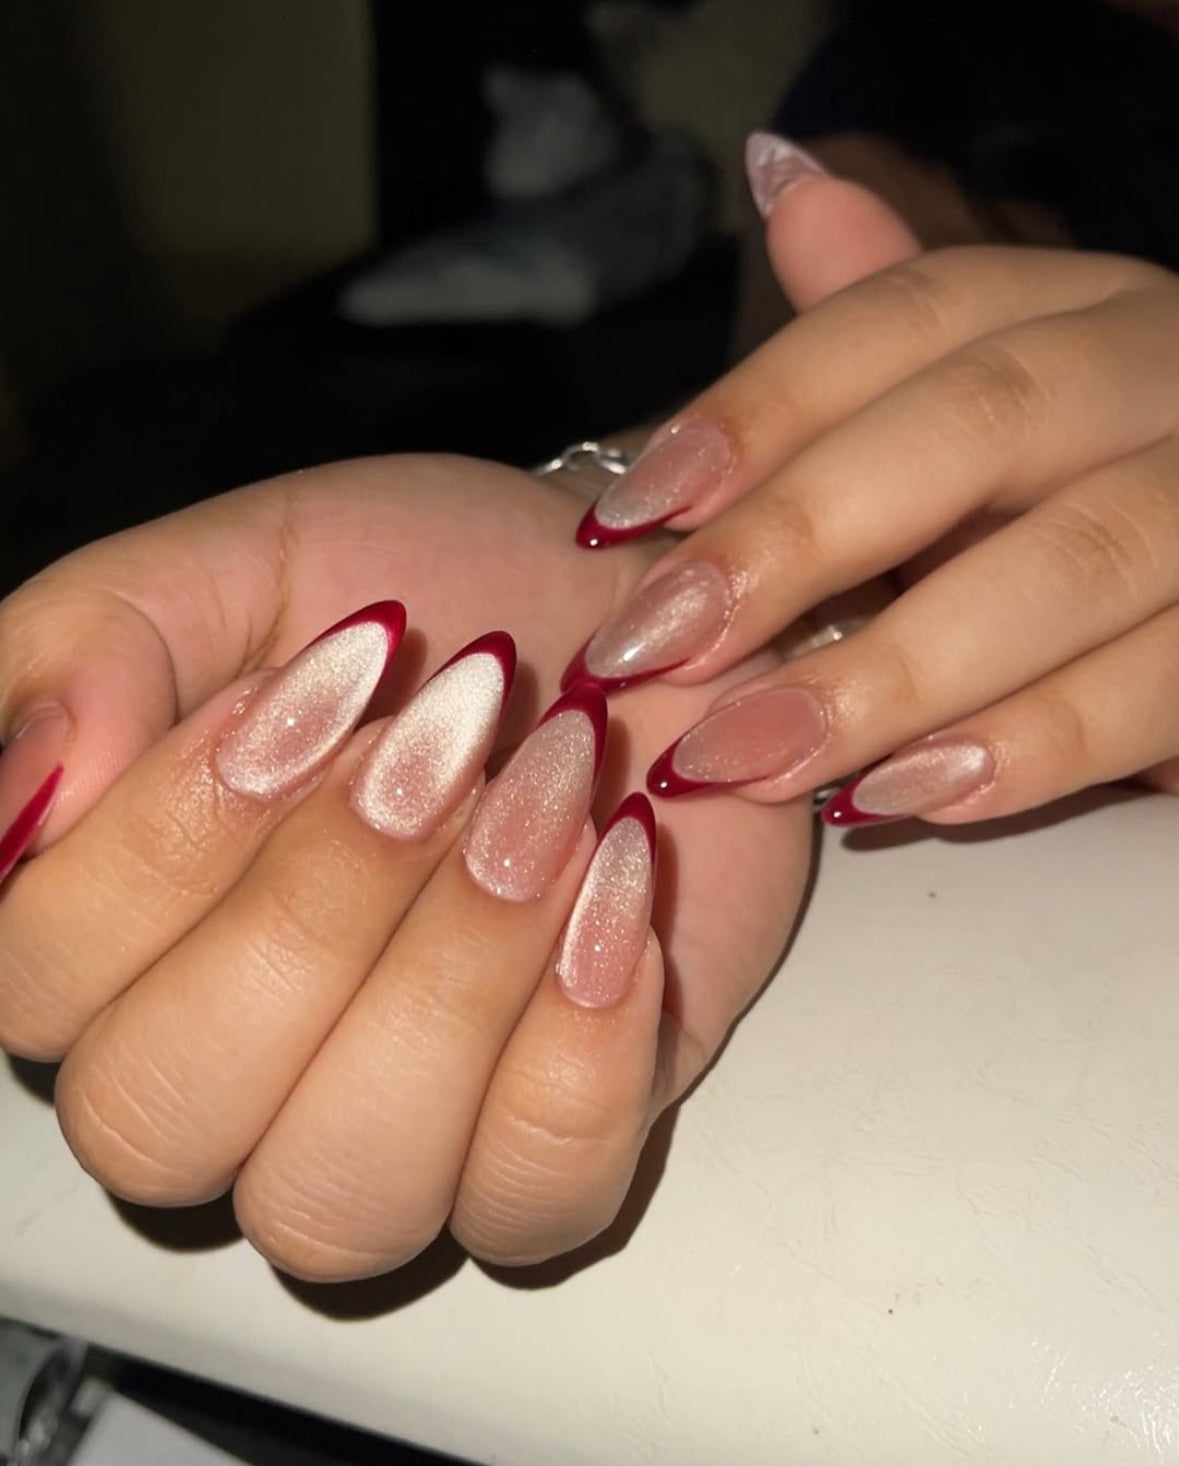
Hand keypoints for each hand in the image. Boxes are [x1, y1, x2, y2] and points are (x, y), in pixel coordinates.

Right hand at [0, 455, 807, 1276]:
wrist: (633, 619)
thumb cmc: (436, 597)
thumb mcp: (241, 566)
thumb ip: (92, 648)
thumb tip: (28, 786)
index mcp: (119, 942)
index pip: (42, 984)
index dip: (168, 840)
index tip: (317, 679)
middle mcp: (232, 1074)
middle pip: (165, 1121)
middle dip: (315, 908)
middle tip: (442, 740)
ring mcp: (392, 1136)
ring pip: (344, 1196)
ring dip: (455, 974)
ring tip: (549, 803)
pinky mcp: (548, 1152)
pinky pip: (536, 1198)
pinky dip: (585, 1039)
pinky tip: (618, 877)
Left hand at [565, 144, 1178, 825]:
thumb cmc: (1082, 491)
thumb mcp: (990, 403)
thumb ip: (888, 331)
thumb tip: (779, 172)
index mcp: (1075, 308)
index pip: (906, 317)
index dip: (758, 409)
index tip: (626, 515)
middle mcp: (1158, 372)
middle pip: (978, 420)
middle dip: (801, 537)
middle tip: (654, 647)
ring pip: (1074, 560)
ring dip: (893, 670)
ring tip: (747, 757)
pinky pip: (1162, 684)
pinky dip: (1029, 747)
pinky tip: (898, 797)